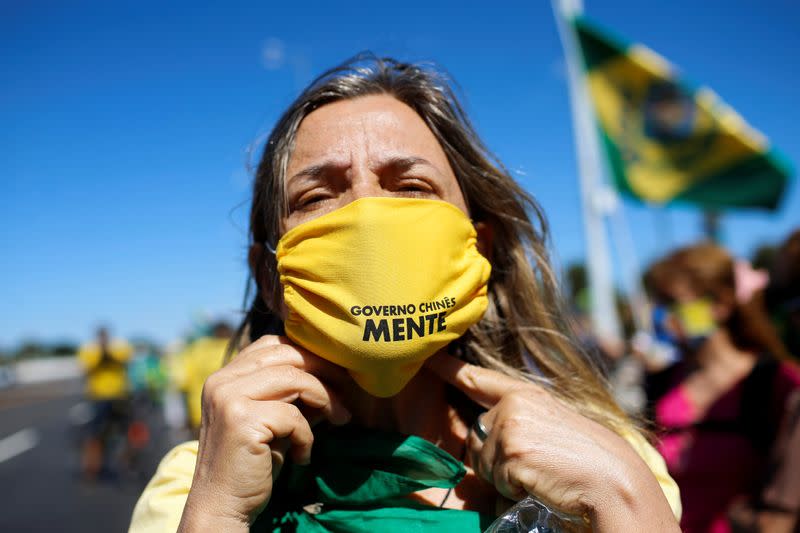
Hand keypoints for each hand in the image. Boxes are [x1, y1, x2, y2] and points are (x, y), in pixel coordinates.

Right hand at [178, 335, 351, 530]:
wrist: (221, 508)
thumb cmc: (252, 465)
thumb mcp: (274, 421)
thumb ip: (294, 395)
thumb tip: (333, 377)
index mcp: (225, 376)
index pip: (273, 345)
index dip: (309, 356)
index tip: (335, 376)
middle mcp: (222, 381)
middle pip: (287, 356)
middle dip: (324, 373)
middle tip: (344, 399)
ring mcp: (228, 398)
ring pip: (294, 379)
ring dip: (324, 400)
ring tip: (337, 421)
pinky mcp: (241, 421)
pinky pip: (293, 416)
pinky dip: (307, 436)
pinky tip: (303, 455)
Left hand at [425, 352, 678, 531]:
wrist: (614, 479)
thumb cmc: (589, 458)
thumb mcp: (551, 423)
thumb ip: (518, 419)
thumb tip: (483, 434)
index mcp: (526, 393)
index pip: (479, 379)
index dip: (450, 368)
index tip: (429, 358)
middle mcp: (514, 404)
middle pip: (478, 437)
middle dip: (497, 457)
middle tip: (537, 462)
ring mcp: (510, 426)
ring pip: (483, 461)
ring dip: (504, 475)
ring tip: (541, 472)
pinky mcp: (511, 452)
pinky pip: (495, 480)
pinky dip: (513, 489)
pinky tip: (541, 482)